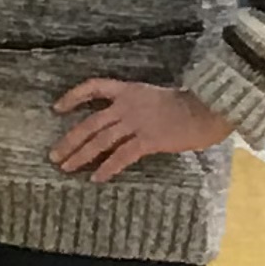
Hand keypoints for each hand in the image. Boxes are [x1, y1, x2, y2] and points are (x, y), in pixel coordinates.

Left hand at [51, 78, 233, 181]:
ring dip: (80, 155)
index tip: (57, 108)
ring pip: (100, 140)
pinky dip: (107, 168)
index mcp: (130, 90)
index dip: (73, 96)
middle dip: (69, 140)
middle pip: (90, 123)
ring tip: (66, 167)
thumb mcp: (158, 98)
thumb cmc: (191, 105)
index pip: (94, 87)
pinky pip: (121, 156)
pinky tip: (96, 178)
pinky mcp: (149, 140)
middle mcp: (128, 105)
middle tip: (54, 155)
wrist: (210, 109)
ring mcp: (137, 122)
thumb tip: (128, 124)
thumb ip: (140, 107)